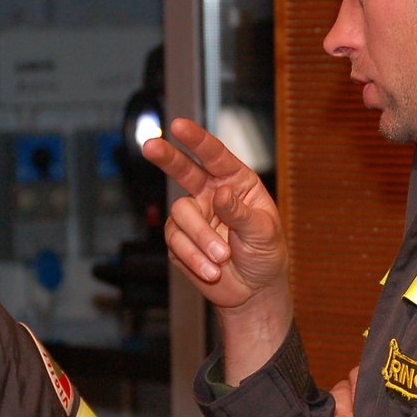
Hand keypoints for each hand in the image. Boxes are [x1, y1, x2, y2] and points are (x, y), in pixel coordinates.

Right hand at [142, 118, 291, 381]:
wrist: (253, 290)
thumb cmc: (265, 254)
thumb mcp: (264, 232)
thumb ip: (241, 212)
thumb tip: (220, 194)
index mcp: (236, 182)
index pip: (215, 156)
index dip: (197, 140)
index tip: (178, 126)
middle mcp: (211, 194)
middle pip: (183, 170)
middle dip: (167, 157)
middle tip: (150, 145)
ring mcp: (193, 216)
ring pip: (181, 214)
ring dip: (200, 238)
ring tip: (221, 259)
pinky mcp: (179, 240)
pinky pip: (176, 242)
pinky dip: (194, 256)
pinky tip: (210, 270)